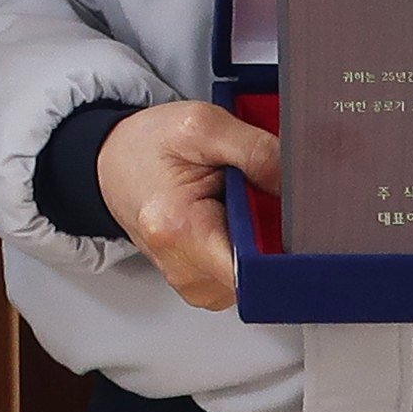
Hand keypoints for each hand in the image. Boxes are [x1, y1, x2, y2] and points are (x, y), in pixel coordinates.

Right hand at [96, 99, 280, 311]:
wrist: (117, 165)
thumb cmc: (147, 147)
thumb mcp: (202, 125)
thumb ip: (256, 150)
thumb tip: (296, 183)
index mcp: (179, 228)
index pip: (252, 268)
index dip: (282, 240)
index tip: (281, 210)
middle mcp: (183, 268)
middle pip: (261, 271)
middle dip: (274, 233)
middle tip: (253, 195)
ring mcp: (192, 283)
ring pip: (257, 276)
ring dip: (260, 240)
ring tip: (235, 205)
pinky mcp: (201, 286)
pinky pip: (243, 275)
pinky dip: (247, 249)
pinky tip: (231, 222)